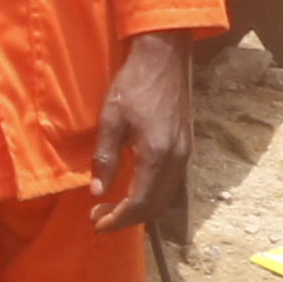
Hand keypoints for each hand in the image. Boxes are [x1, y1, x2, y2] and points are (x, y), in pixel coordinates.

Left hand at [88, 30, 193, 231]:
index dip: (118, 219)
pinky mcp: (186, 146)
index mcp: (157, 154)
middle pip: (155, 206)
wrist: (164, 57)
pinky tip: (134, 188)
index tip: (96, 224)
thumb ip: (105, 158)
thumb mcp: (110, 120)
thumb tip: (98, 192)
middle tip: (99, 218)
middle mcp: (176, 159)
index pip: (139, 203)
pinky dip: (152, 195)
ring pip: (165, 197)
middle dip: (127, 219)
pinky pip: (171, 183)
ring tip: (114, 207)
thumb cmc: (133, 84)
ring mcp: (185, 153)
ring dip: (140, 209)